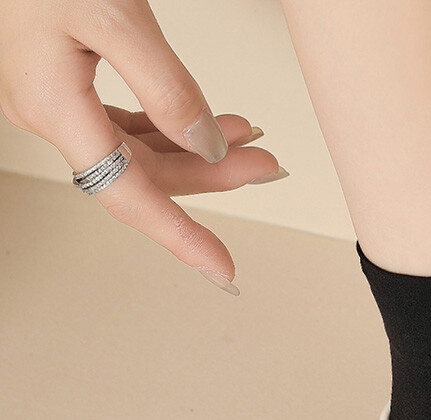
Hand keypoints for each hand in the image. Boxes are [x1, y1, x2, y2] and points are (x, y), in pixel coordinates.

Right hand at [0, 0, 285, 292]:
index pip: (130, 196)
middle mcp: (50, 111)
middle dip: (212, 175)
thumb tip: (207, 144)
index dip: (180, 237)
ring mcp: (56, 97)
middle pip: (145, 173)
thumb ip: (165, 87)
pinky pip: (128, 121)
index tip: (222, 268)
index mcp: (54, 107)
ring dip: (200, 149)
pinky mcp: (65, 79)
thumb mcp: (114, 15)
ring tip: (251, 141)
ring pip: (142, 148)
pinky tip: (212, 123)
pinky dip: (175, 124)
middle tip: (266, 166)